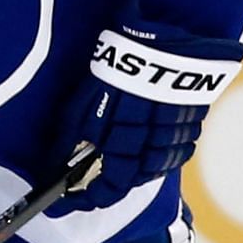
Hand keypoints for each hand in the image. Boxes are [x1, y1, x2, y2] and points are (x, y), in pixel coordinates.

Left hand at [52, 24, 242, 213]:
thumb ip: (66, 144)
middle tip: (90, 175)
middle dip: (109, 182)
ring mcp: (175, 141)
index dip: (85, 199)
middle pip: (131, 183)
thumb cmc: (113, 75)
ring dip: (135, 166)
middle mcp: (153, 155)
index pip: (106, 192)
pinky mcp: (192, 123)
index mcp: (124, 154)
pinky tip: (147, 135)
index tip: (70, 200)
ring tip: (119, 151)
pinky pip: (175, 148)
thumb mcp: (78, 109)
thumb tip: (50, 170)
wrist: (160, 42)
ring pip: (155, 168)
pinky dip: (158, 149)